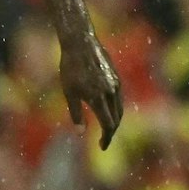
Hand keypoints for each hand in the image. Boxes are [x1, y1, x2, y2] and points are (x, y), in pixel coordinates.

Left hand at [59, 30, 122, 149]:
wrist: (80, 43)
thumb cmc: (69, 68)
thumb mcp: (69, 92)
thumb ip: (76, 114)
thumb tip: (80, 133)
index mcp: (98, 98)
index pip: (108, 125)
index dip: (106, 138)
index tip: (101, 146)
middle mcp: (111, 93)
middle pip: (116, 119)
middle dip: (110, 132)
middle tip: (102, 141)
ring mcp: (116, 84)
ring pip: (120, 108)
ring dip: (114, 121)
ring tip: (106, 128)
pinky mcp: (116, 77)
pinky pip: (119, 98)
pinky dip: (115, 108)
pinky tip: (107, 110)